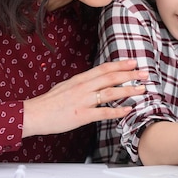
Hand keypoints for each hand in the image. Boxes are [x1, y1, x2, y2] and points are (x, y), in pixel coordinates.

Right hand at [21, 59, 146, 136]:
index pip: (104, 68)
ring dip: (128, 90)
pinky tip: (127, 110)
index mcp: (80, 79)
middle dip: (130, 74)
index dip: (120, 64)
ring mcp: (83, 101)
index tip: (133, 62)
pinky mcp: (81, 116)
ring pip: (110, 93)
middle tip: (144, 73)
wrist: (33, 114)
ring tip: (141, 89)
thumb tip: (95, 81)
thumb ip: (82, 83)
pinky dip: (117, 111)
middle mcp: (83, 87)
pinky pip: (103, 113)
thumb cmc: (49, 102)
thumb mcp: (66, 86)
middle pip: (110, 77)